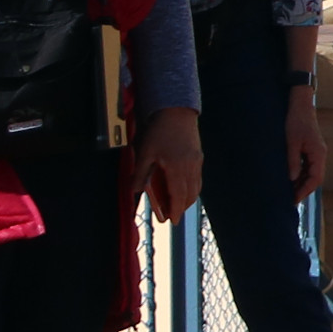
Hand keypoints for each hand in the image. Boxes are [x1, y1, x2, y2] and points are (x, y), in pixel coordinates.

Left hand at [138, 106, 202, 223]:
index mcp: (177, 168)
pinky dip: (192, 187)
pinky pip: (197, 177)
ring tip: (178, 204)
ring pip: (196, 186)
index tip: (173, 221)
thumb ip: (140, 173)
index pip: (178, 195)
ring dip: (188, 198)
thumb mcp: (144, 152)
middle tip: (173, 215)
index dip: (176, 210)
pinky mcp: (198, 155)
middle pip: (190, 194)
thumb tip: (134, 191)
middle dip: (182, 207)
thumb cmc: (159, 130)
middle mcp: (191, 167)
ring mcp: (196, 161)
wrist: (176, 110)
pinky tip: (184, 186)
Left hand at [284, 88, 324, 196]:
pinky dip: (300, 175)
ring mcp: (315, 152)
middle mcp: (319, 155)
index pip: (315, 178)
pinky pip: (307, 167)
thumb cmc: (296, 121)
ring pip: (311, 173)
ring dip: (301, 183)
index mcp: (318, 154)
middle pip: (315, 178)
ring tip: (288, 192)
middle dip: (303, 190)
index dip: (305, 190)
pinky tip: (290, 179)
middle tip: (289, 200)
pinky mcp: (310, 149)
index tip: (293, 199)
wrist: (300, 104)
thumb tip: (292, 179)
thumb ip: (293, 161)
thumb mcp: (292, 142)